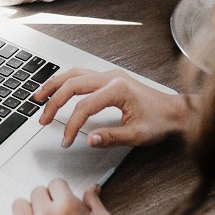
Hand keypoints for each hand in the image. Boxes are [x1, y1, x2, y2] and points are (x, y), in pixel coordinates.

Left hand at [7, 180, 129, 214]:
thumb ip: (93, 201)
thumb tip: (92, 188)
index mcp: (67, 206)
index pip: (55, 183)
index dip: (60, 191)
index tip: (61, 197)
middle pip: (36, 192)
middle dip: (46, 199)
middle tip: (53, 210)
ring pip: (19, 205)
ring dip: (29, 210)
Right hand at [34, 68, 189, 147]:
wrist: (175, 111)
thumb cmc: (160, 121)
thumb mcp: (137, 135)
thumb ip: (111, 137)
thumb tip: (89, 139)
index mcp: (118, 90)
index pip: (84, 106)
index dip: (71, 125)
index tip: (66, 140)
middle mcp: (111, 77)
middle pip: (72, 84)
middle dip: (54, 103)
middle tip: (43, 119)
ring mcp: (110, 75)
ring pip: (74, 74)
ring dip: (54, 85)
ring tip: (39, 97)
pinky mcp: (109, 78)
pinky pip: (81, 74)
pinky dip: (65, 81)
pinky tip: (57, 89)